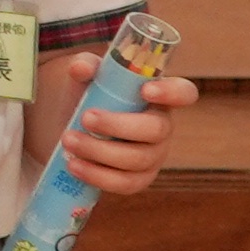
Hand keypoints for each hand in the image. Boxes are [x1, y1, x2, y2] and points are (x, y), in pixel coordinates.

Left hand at [48, 67, 196, 200]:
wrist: (66, 129)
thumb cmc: (86, 97)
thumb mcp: (84, 77)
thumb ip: (85, 66)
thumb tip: (81, 67)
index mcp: (157, 96)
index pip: (183, 93)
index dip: (172, 93)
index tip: (145, 90)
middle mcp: (161, 127)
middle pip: (156, 130)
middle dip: (118, 126)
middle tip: (85, 117)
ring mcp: (152, 156)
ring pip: (137, 159)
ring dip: (100, 151)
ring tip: (68, 140)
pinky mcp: (137, 179)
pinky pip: (125, 184)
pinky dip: (97, 176)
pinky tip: (74, 165)